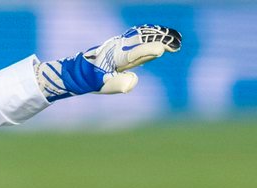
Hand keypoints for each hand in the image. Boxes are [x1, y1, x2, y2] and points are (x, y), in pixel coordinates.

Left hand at [37, 25, 182, 101]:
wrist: (79, 69)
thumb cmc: (92, 80)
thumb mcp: (103, 85)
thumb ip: (118, 84)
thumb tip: (134, 82)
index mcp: (115, 58)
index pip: (134, 54)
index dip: (148, 50)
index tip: (162, 48)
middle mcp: (119, 47)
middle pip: (142, 40)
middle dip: (159, 40)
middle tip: (177, 43)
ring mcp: (121, 43)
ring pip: (142, 36)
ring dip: (159, 35)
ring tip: (176, 39)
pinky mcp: (123, 44)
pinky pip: (140, 36)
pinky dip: (153, 34)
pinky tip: (165, 37)